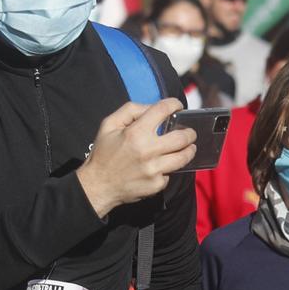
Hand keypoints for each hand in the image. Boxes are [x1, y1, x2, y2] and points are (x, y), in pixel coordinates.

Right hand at [77, 99, 192, 217]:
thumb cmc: (103, 153)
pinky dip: (168, 168)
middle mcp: (147, 151)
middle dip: (190, 133)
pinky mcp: (157, 184)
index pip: (163, 110)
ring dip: (189, 150)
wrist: (98, 185)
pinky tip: (161, 166)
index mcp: (135, 133)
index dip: (174, 104)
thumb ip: (130, 111)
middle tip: (189, 132)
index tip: (178, 106)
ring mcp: (154, 169)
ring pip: (183, 157)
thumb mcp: (109, 125)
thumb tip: (152, 108)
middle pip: (182, 138)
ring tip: (189, 147)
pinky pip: (170, 173)